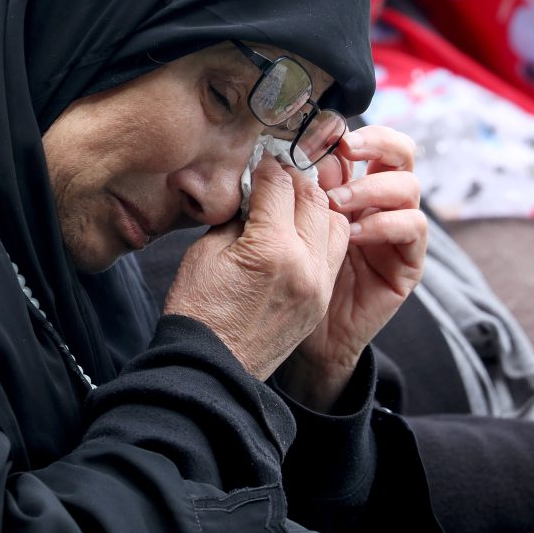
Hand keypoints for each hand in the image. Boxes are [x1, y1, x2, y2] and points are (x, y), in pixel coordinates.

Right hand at [164, 153, 348, 380]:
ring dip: (315, 205)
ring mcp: (319, 285)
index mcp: (272, 249)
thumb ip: (237, 217)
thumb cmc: (198, 313)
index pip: (279, 185)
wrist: (211, 372)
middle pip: (313, 197)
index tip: (258, 161)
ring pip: (334, 221)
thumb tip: (254, 194)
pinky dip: (323, 232)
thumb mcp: (206, 253)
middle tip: (275, 175)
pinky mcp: (321, 300)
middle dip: (293, 180)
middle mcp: (305, 265)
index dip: (265, 167)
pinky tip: (302, 230)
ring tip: (291, 202)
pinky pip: (335, 252)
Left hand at [275, 126, 427, 410]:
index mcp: (355, 185)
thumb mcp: (292, 225)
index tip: (323, 131)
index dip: (350, 132)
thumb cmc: (293, 276)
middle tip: (347, 146)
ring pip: (409, 186)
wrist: (308, 336)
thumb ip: (300, 191)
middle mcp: (382, 202)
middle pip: (400, 152)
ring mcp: (398, 230)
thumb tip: (295, 151)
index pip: (367, 143)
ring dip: (372, 188)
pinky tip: (356, 233)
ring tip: (338, 203)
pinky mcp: (409, 261)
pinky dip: (386, 223)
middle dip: (376, 142)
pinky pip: (413, 228)